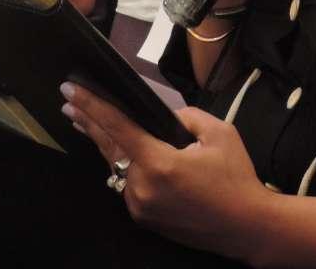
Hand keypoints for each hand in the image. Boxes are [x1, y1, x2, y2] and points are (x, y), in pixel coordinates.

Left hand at [61, 82, 270, 258]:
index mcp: (159, 163)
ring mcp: (140, 206)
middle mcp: (142, 187)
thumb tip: (167, 117)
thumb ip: (188, 116)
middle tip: (68, 102)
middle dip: (87, 122)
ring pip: (117, 167)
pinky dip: (124, 166)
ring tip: (87, 124)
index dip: (92, 106)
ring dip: (106, 145)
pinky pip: (128, 185)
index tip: (72, 90)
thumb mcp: (219, 133)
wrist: (246, 225)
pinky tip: (122, 153)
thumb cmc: (236, 178)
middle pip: (108, 148)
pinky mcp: (144, 218)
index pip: (117, 127)